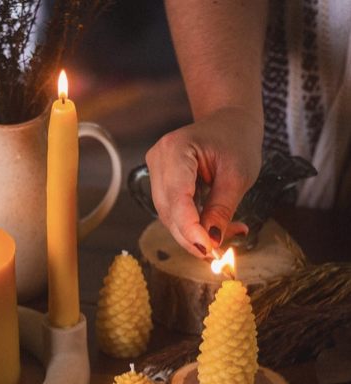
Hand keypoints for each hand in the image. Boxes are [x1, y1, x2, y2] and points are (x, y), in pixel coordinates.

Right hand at [145, 106, 263, 256]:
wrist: (229, 121)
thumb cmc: (236, 140)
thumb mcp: (238, 175)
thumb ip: (221, 209)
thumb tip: (211, 242)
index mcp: (176, 149)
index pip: (177, 199)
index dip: (190, 228)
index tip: (208, 249)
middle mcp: (158, 159)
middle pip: (170, 212)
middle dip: (193, 236)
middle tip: (219, 252)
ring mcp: (155, 170)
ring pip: (170, 216)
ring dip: (195, 233)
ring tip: (228, 234)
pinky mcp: (160, 181)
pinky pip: (173, 211)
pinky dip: (193, 224)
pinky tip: (215, 228)